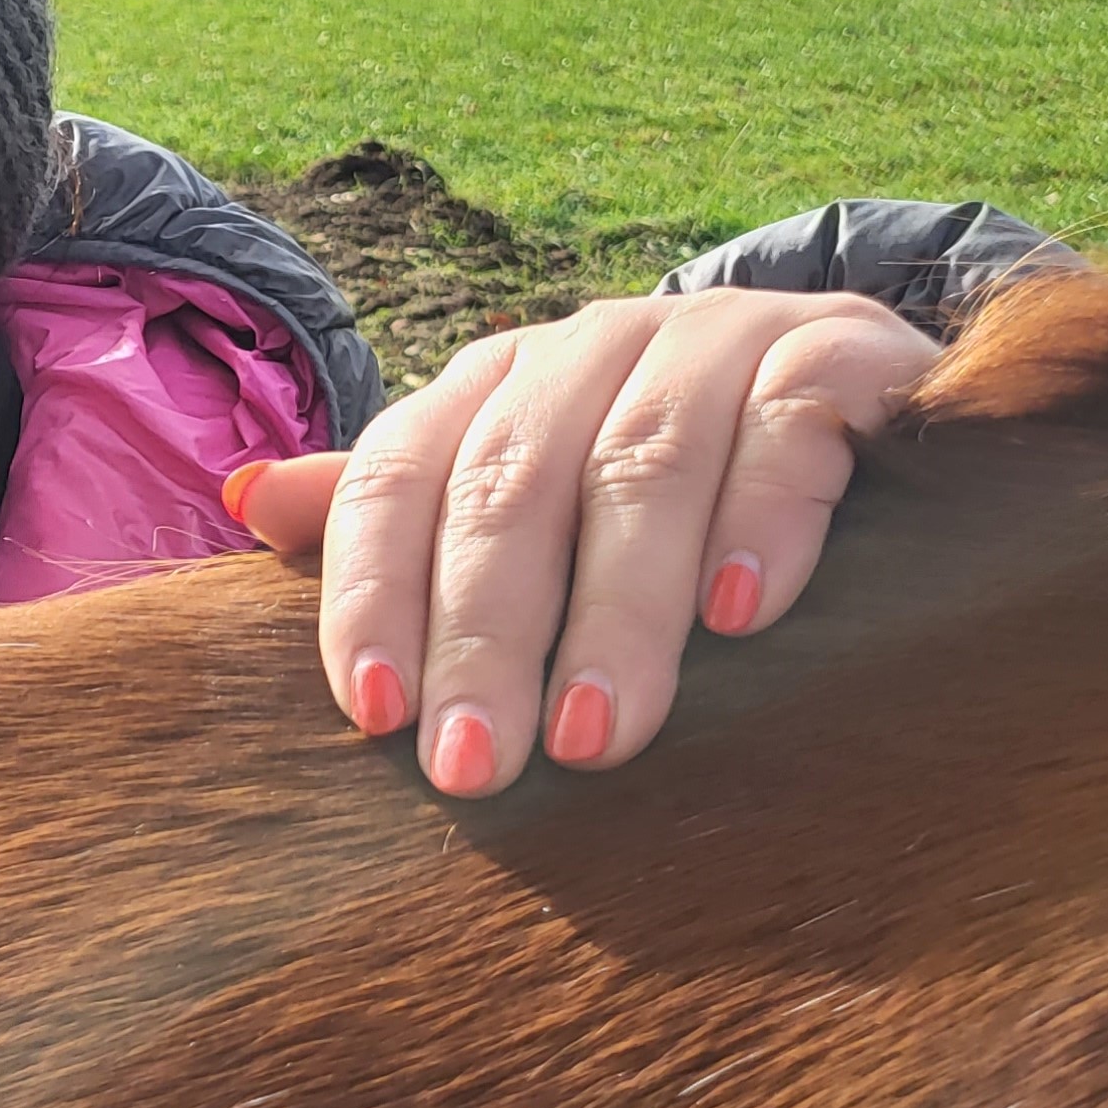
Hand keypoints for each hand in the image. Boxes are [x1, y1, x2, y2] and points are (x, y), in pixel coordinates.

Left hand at [231, 289, 937, 795]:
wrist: (859, 384)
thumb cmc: (663, 472)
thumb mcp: (524, 487)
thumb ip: (398, 507)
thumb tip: (248, 504)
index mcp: (494, 386)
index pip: (397, 477)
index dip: (374, 592)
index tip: (374, 715)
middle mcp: (588, 350)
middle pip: (509, 488)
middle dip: (485, 636)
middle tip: (477, 766)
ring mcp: (713, 342)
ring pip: (641, 469)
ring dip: (615, 611)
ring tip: (594, 735)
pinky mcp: (837, 353)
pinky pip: (788, 427)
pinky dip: (762, 520)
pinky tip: (743, 615)